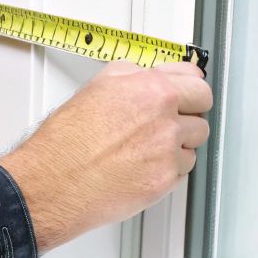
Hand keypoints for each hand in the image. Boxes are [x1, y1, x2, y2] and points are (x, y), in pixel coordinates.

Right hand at [0, 61, 211, 251]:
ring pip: (193, 146)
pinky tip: (142, 166)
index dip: (192, 89)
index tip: (189, 93)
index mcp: (152, 90)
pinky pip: (181, 172)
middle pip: (203, 114)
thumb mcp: (97, 86)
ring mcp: (168, 152)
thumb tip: (151, 75)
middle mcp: (165, 119)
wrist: (54, 181)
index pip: (197, 82)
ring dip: (178, 146)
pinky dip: (168, 170)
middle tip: (174, 121)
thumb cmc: (67, 140)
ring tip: (146, 148)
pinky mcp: (164, 181)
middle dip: (191, 116)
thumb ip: (133, 76)